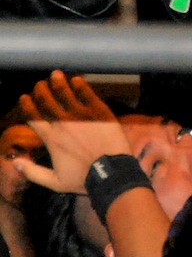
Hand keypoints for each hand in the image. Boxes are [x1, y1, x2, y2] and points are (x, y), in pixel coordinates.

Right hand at [17, 71, 132, 193]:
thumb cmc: (84, 179)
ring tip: (56, 74)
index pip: (34, 117)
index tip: (24, 97)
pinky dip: (81, 86)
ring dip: (59, 83)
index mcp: (51, 138)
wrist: (112, 173)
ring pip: (66, 94)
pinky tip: (77, 80)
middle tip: (40, 84)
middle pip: (47, 101)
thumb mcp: (54, 182)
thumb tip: (15, 162)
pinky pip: (88, 95)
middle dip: (41, 90)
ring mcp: (82, 116)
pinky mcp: (100, 112)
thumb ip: (33, 172)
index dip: (27, 106)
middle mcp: (63, 123)